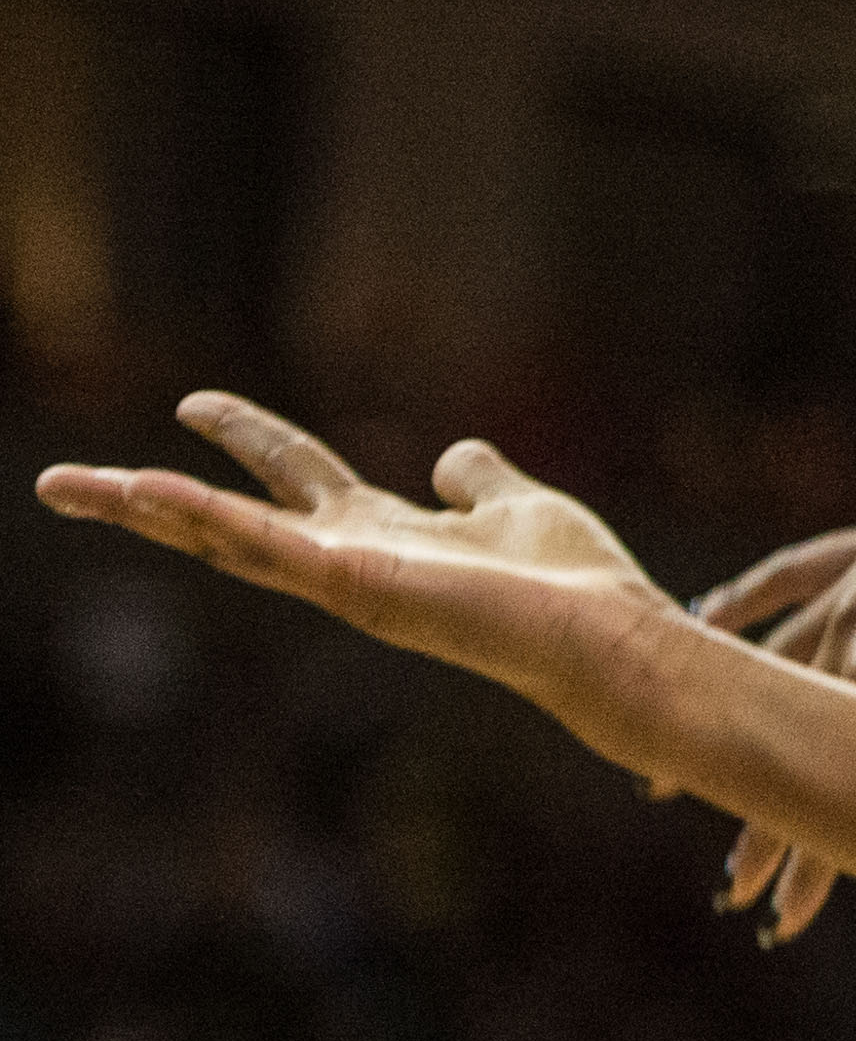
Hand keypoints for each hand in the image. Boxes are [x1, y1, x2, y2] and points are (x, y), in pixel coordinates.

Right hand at [35, 396, 683, 731]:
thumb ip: (478, 480)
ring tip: (72, 487)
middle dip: (149, 499)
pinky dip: (206, 519)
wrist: (609, 637)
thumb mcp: (517, 505)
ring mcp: (348, 578)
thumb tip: (453, 451)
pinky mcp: (358, 588)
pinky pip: (267, 547)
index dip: (247, 438)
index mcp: (384, 535)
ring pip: (228, 540)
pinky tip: (147, 491)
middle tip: (62, 482)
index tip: (192, 403)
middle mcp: (352, 559)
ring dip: (149, 512)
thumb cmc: (574, 585)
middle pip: (231, 519)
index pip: (295, 480)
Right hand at [690, 507, 855, 940]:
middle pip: (787, 727)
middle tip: (734, 889)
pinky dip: (742, 601)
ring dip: (735, 719)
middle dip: (759, 814)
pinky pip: (794, 570)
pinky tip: (701, 623)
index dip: (794, 855)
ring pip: (776, 657)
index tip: (774, 919)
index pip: (818, 776)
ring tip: (680, 778)